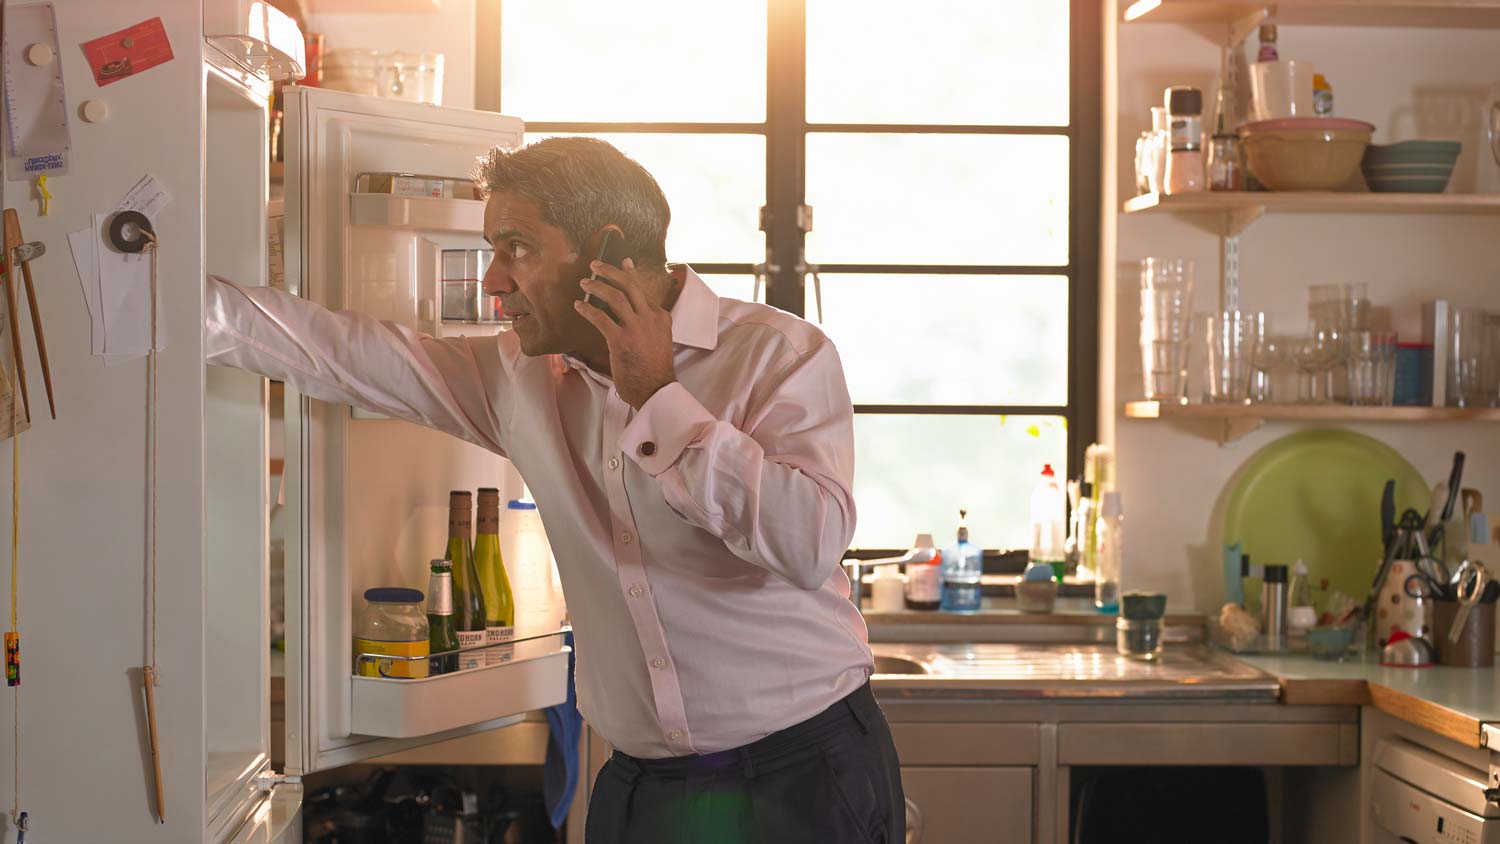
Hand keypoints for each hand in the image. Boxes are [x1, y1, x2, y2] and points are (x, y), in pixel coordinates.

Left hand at [574, 259, 676, 408]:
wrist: (655, 389)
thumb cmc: (654, 369)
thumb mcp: (658, 339)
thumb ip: (646, 324)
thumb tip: (629, 314)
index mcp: (660, 317)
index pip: (642, 291)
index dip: (629, 274)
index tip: (622, 263)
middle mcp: (650, 318)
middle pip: (629, 286)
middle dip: (610, 271)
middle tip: (596, 265)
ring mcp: (636, 328)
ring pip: (615, 297)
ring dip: (597, 286)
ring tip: (585, 282)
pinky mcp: (620, 340)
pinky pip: (601, 318)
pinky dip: (588, 309)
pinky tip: (579, 305)